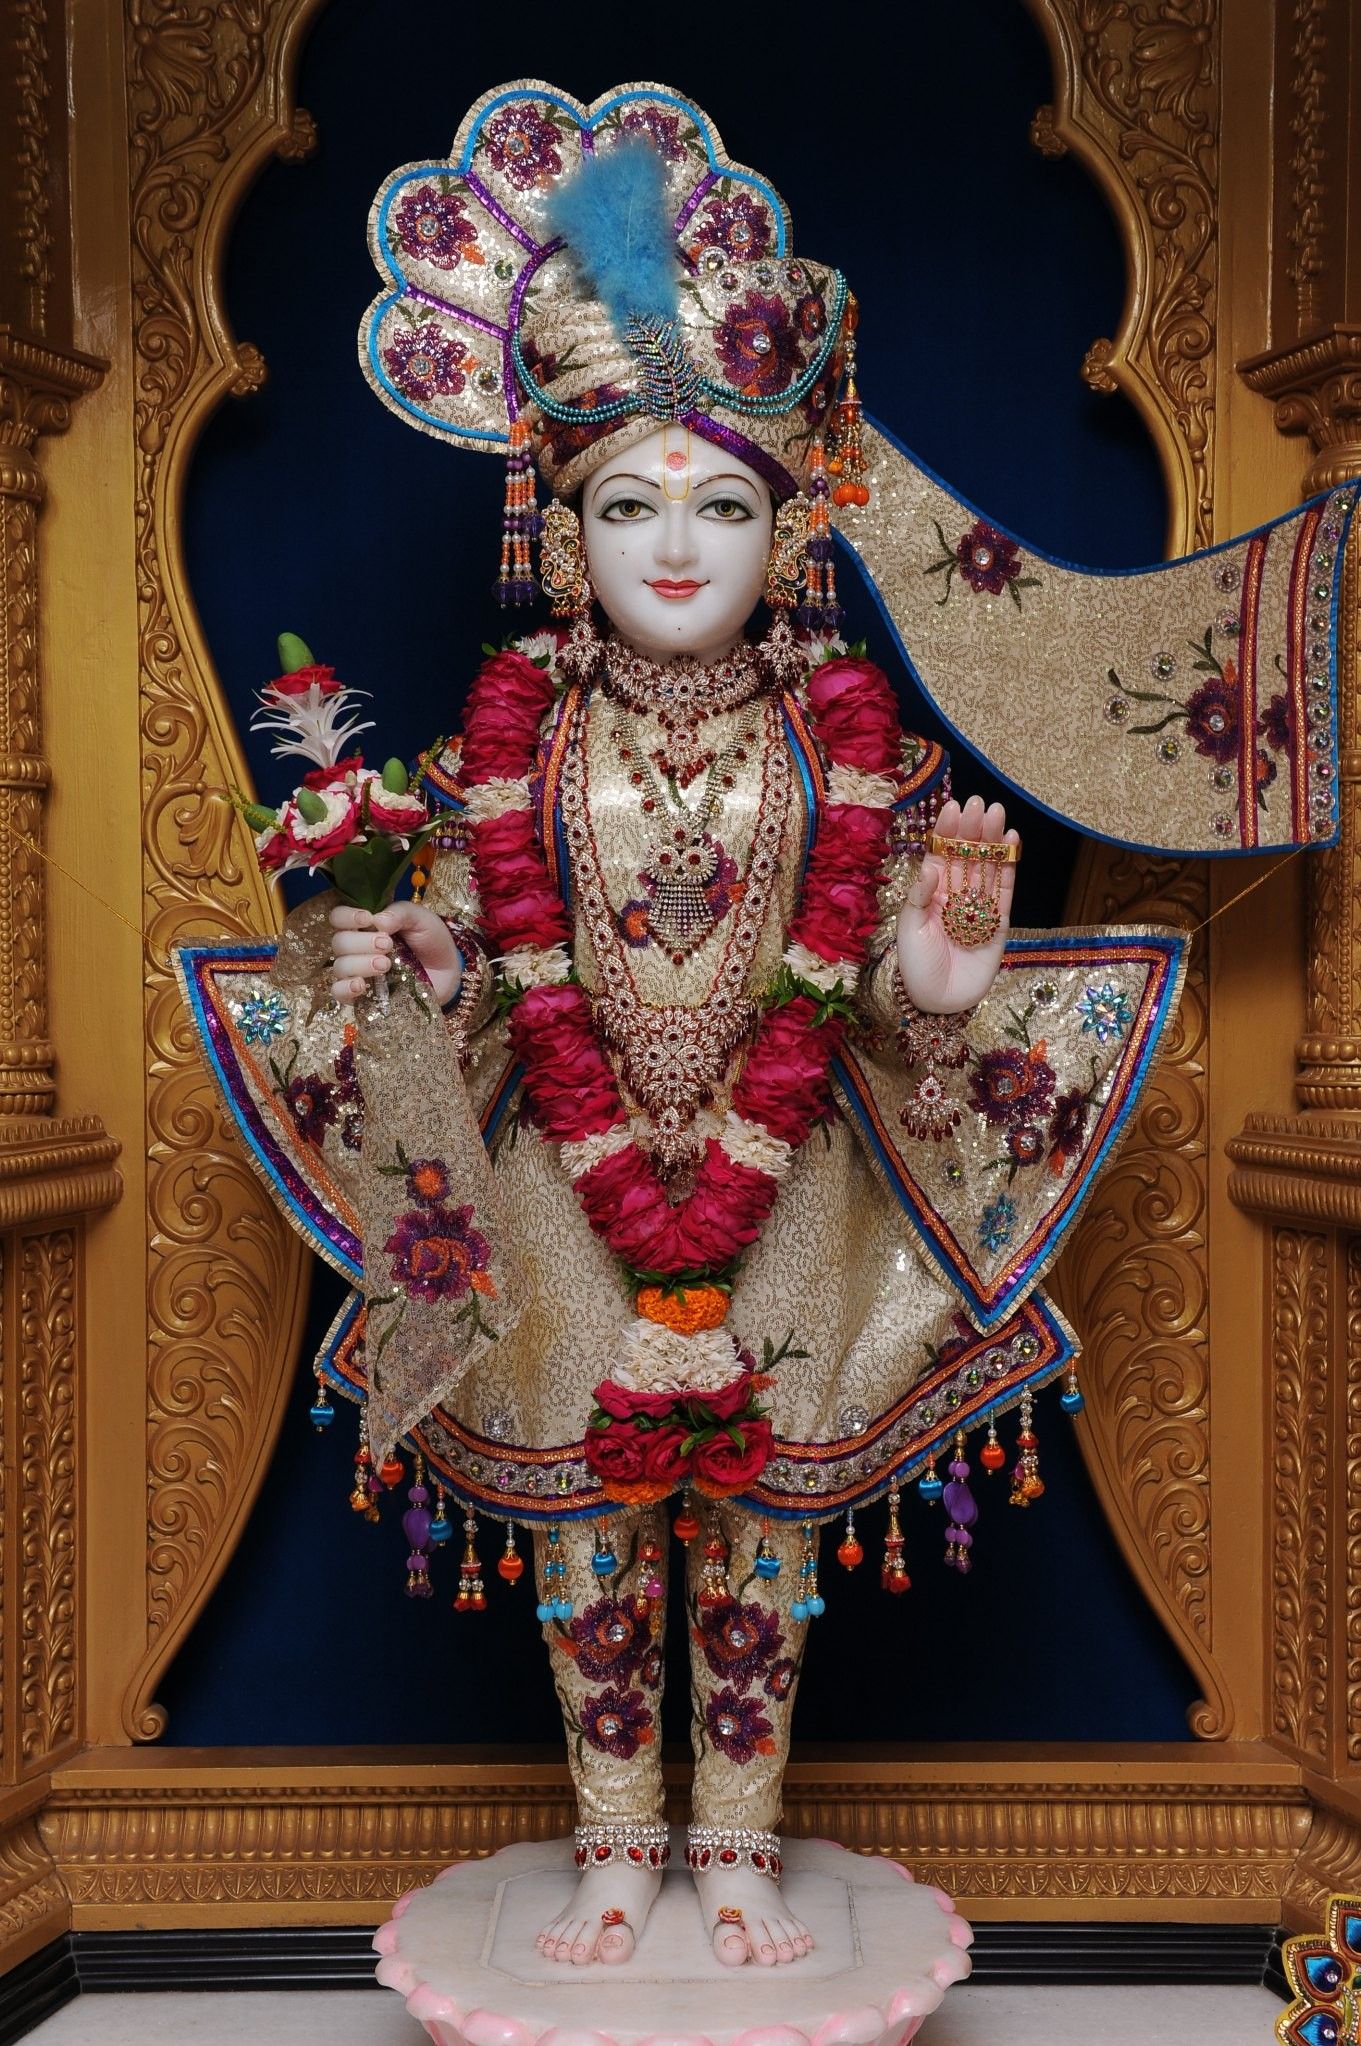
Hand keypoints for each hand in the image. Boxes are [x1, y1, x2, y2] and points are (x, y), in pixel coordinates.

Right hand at [328, 902, 462, 1007]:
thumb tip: (378, 921)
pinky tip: (360, 985)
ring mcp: (357, 972)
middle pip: (339, 943)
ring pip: (340, 967)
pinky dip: (345, 989)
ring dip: (359, 964)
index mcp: (365, 925)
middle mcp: (356, 947)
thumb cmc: (430, 940)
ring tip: (385, 965)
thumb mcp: (421, 919)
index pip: (338, 917)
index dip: (346, 917)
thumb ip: (400, 913)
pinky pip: (340, 993)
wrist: (448, 971)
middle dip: (361, 942)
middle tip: (387, 945)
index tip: (367, 919)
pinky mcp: (362, 995)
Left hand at [896, 795, 1018, 1013]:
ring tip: (998, 813)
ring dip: (993, 840)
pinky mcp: (998, 921)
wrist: (939, 1002)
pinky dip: (1009, 866)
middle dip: (973, 829)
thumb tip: (931, 865)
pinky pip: (1004, 889)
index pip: (940, 855)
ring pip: (987, 866)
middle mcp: (955, 895)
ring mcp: (978, 907)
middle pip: (966, 855)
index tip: (953, 807)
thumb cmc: (916, 967)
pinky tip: (1011, 841)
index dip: (947, 832)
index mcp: (930, 893)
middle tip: (980, 802)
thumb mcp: (909, 930)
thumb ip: (920, 897)